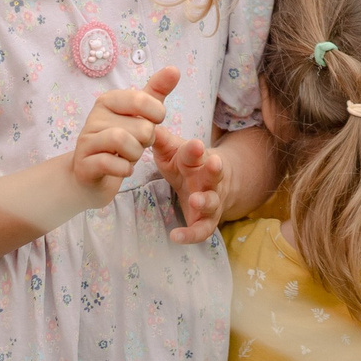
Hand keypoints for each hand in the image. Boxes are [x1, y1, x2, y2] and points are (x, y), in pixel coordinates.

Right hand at [70, 67, 177, 207]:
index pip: (141, 99)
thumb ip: (156, 92)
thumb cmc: (121, 142)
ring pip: (124, 142)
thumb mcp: (140, 115)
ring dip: (136, 154)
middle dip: (146, 140)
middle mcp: (94, 116)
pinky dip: (124, 169)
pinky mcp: (84, 165)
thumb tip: (174, 69)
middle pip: (140, 126)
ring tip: (130, 156)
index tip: (151, 122)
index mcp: (108, 100)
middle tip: (136, 143)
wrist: (94, 175)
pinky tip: (122, 168)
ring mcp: (86, 141)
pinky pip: (112, 164)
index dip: (156, 115)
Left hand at [150, 122, 231, 243]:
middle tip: (213, 164)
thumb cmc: (186, 164)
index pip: (196, 152)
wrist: (211, 183)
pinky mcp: (207, 220)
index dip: (195, 150)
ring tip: (197, 201)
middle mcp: (209, 178)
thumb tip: (145, 124)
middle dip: (214, 169)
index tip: (194, 145)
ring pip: (213, 201)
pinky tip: (176, 237)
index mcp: (198, 159)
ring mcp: (211, 199)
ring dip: (207, 201)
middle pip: (215, 173)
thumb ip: (161, 141)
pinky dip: (191, 235)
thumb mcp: (173, 152)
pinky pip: (202, 230)